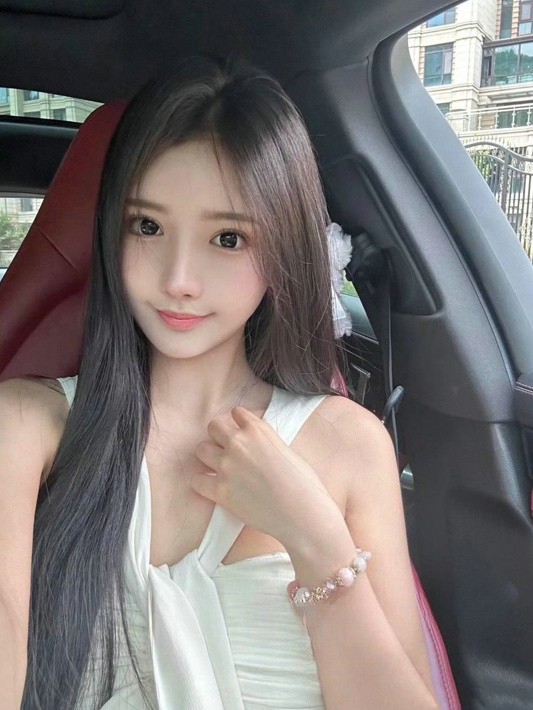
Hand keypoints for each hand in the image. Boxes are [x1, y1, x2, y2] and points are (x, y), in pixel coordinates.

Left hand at [191, 406, 343, 548]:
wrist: (302, 513)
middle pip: (213, 427)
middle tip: (225, 448)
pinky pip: (197, 480)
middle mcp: (239, 443)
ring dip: (208, 456)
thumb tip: (257, 447)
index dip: (238, 422)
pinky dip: (203, 482)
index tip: (240, 430)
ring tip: (217, 466)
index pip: (237, 413)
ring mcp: (227, 466)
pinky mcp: (220, 491)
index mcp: (258, 430)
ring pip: (201, 449)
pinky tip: (212, 485)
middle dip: (218, 436)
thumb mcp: (286, 450)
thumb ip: (266, 442)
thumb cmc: (304, 484)